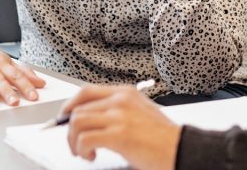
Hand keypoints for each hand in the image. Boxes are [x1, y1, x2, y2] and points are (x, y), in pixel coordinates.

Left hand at [60, 85, 180, 169]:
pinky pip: (85, 139)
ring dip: (74, 141)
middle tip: (74, 144)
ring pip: (77, 122)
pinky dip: (82, 150)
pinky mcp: (119, 134)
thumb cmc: (164, 137)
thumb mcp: (140, 113)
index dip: (70, 105)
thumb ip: (117, 111)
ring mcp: (119, 116)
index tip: (64, 117)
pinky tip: (91, 156)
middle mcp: (121, 100)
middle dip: (69, 129)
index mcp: (126, 93)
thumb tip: (91, 119)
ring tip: (83, 152)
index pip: (86, 92)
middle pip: (78, 109)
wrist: (182, 148)